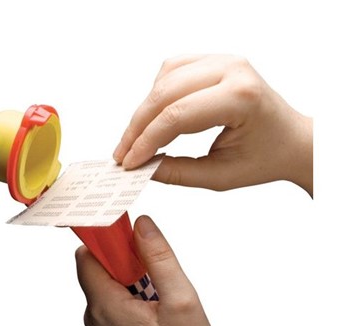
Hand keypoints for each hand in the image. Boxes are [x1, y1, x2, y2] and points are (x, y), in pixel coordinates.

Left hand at [75, 215, 221, 325]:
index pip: (86, 256)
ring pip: (107, 278)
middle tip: (151, 261)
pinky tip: (154, 298)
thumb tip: (142, 225)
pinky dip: (131, 286)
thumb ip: (159, 258)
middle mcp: (96, 315)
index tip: (126, 230)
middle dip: (122, 255)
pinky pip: (114, 293)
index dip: (105, 238)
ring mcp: (103, 322)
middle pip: (97, 265)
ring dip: (130, 271)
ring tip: (157, 286)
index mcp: (105, 307)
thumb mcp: (181, 300)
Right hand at [114, 54, 312, 196]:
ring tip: (136, 138)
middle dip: (138, 126)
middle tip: (123, 153)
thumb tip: (142, 168)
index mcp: (241, 97)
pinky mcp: (215, 61)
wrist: (290, 140)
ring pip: (165, 77)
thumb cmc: (265, 157)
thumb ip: (177, 172)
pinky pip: (173, 70)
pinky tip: (153, 116)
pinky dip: (156, 94)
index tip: (128, 163)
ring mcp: (223, 60)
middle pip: (165, 93)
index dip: (146, 141)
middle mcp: (232, 69)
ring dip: (144, 109)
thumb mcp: (220, 176)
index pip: (177, 116)